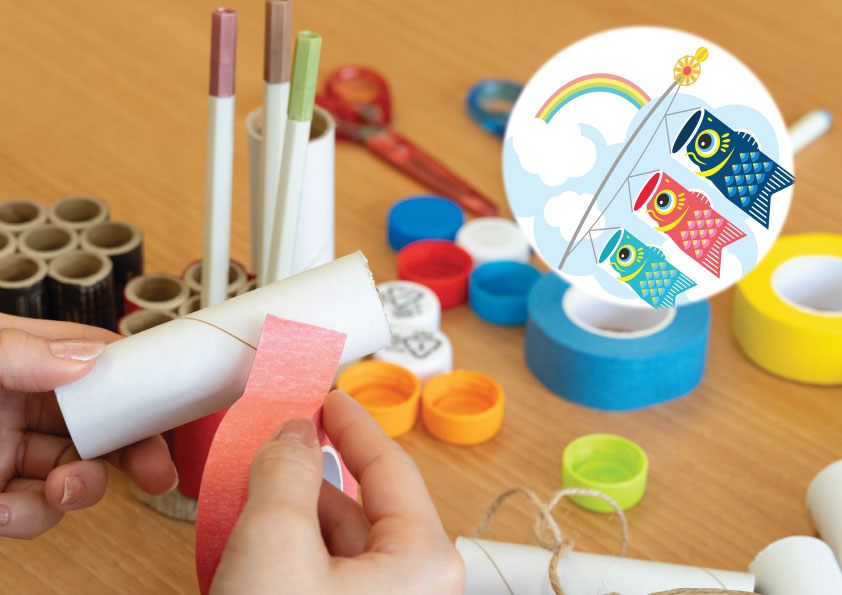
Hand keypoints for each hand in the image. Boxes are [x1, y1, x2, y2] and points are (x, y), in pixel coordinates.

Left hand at [0, 313, 176, 538]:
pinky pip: (33, 513)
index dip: (138, 383)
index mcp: (28, 362)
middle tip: (155, 471)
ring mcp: (12, 452)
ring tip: (61, 491)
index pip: (99, 364)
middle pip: (102, 426)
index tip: (171, 402)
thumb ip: (24, 352)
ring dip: (81, 489)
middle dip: (134, 451)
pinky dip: (27, 519)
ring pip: (76, 474)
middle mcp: (25, 407)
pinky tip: (3, 511)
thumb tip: (88, 358)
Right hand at [211, 389, 464, 594]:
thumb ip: (286, 469)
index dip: (354, 423)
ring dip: (296, 520)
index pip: (390, 465)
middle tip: (272, 448)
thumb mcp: (274, 540)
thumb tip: (295, 434)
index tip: (331, 397)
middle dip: (310, 477)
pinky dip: (294, 555)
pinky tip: (253, 552)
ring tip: (249, 507)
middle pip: (361, 506)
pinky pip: (327, 576)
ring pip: (339, 543)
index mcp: (423, 561)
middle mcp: (415, 587)